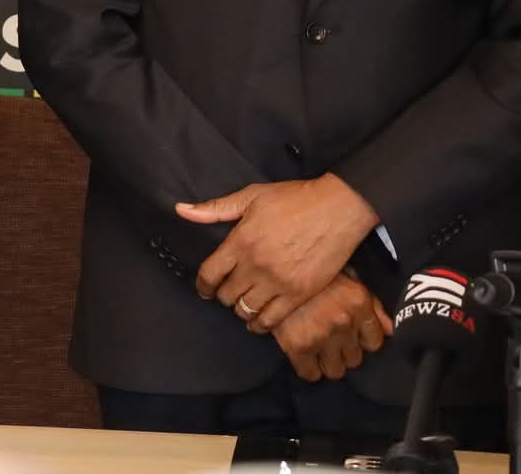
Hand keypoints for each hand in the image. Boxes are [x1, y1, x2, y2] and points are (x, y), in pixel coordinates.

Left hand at [176, 174, 378, 330]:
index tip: (204, 289)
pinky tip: (260, 320)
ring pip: (246, 310)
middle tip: (228, 292)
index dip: (202, 285)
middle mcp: (256, 265)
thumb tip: (181, 210)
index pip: (209, 274)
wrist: (338, 208)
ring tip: (244, 304)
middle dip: (223, 295)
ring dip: (241, 309)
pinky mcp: (300, 294)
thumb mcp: (251, 196)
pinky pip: (272, 320)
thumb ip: (214, 208)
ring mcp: (279, 282)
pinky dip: (261, 324)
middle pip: (226, 295)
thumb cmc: (295, 199)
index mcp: (241, 241)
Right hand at [272, 273, 392, 381]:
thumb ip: (371, 303)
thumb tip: (389, 330)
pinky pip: (310, 374)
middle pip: (355, 359)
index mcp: (359, 303)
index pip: (374, 342)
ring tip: (318, 349)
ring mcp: (322, 336)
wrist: (273, 266)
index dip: (362, 340)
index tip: (351, 337)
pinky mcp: (298, 345)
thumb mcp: (347, 275)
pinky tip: (304, 357)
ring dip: (328, 362)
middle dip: (344, 351)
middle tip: (331, 341)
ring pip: (336, 370)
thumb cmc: (312, 268)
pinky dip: (308, 369)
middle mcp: (345, 322)